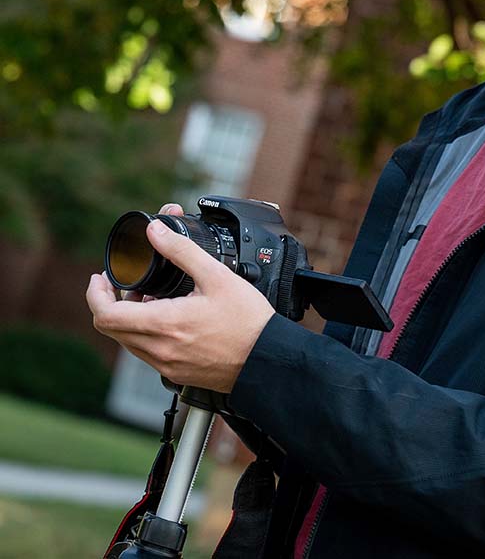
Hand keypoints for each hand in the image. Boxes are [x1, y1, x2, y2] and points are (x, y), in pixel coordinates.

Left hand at [87, 203, 274, 392]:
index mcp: (164, 324)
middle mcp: (159, 349)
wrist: (266, 358)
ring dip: (128, 318)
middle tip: (122, 284)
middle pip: (111, 328)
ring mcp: (165, 365)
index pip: (105, 315)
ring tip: (149, 297)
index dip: (96, 294)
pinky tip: (167, 318)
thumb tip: (155, 232)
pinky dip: (145, 332)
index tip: (100, 279)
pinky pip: (146, 352)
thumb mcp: (216, 276)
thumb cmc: (247, 320)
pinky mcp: (175, 373)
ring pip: (128, 341)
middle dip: (110, 302)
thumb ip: (181, 250)